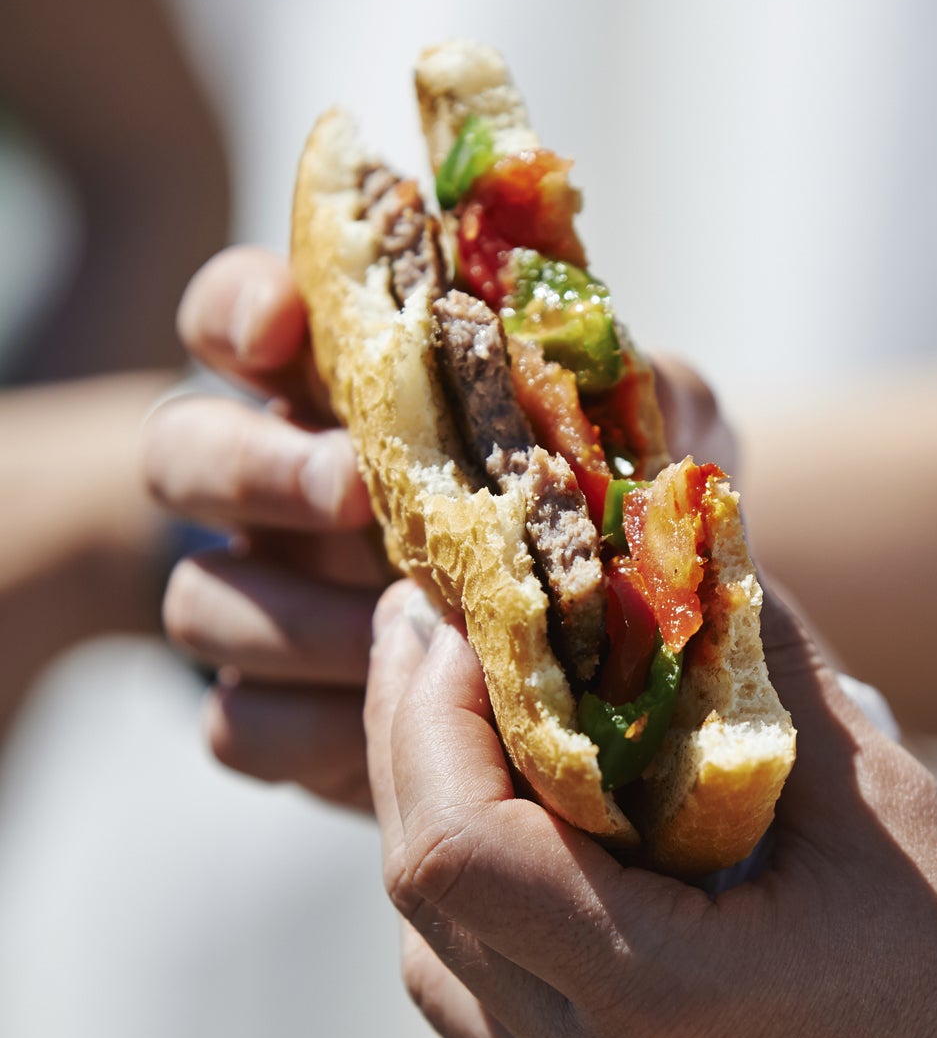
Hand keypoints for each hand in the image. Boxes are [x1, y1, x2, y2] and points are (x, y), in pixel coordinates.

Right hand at [146, 247, 739, 810]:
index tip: (289, 324)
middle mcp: (286, 490)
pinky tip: (402, 717)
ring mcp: (275, 603)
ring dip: (296, 614)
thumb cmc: (625, 519)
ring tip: (414, 627)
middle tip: (359, 491)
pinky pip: (241, 723)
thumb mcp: (652, 443)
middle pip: (184, 451)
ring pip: (199, 599)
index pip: (241, 319)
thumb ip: (638, 396)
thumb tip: (625, 377)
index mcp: (353, 397)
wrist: (630, 671)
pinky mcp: (290, 714)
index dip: (241, 312)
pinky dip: (311, 725)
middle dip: (256, 466)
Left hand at [364, 575, 936, 1037]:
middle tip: (436, 636)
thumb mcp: (880, 801)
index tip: (464, 620)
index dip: (429, 715)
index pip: (457, 849)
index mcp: (666, 1003)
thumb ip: (767, 663)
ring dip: (437, 831)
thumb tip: (696, 547)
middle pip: (423, 896)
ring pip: (436, 966)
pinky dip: (484, 918)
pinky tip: (533, 850)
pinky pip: (488, 1024)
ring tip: (473, 729)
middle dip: (411, 743)